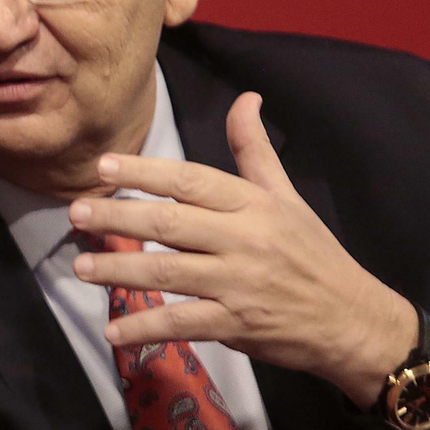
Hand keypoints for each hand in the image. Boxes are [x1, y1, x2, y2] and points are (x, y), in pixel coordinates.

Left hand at [68, 91, 417, 409]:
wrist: (354, 320)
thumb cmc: (312, 253)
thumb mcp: (287, 196)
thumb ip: (254, 150)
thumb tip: (246, 97)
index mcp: (253, 204)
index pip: (191, 181)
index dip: (145, 172)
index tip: (104, 167)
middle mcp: (244, 240)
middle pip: (171, 224)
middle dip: (118, 218)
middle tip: (75, 213)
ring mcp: (239, 284)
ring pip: (170, 273)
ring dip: (121, 271)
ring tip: (81, 268)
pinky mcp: (237, 324)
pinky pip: (184, 323)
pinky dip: (147, 327)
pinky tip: (113, 331)